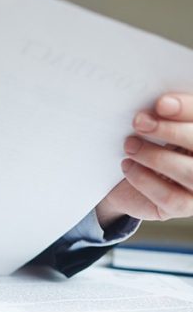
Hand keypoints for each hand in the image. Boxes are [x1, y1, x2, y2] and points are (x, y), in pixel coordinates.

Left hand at [96, 93, 192, 224]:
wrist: (124, 181)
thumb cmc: (146, 143)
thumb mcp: (154, 125)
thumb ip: (162, 115)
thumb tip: (159, 104)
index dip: (188, 109)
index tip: (162, 104)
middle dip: (171, 131)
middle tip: (140, 122)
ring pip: (190, 173)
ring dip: (155, 156)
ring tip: (129, 146)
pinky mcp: (186, 207)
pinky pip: (170, 197)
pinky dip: (145, 180)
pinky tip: (127, 166)